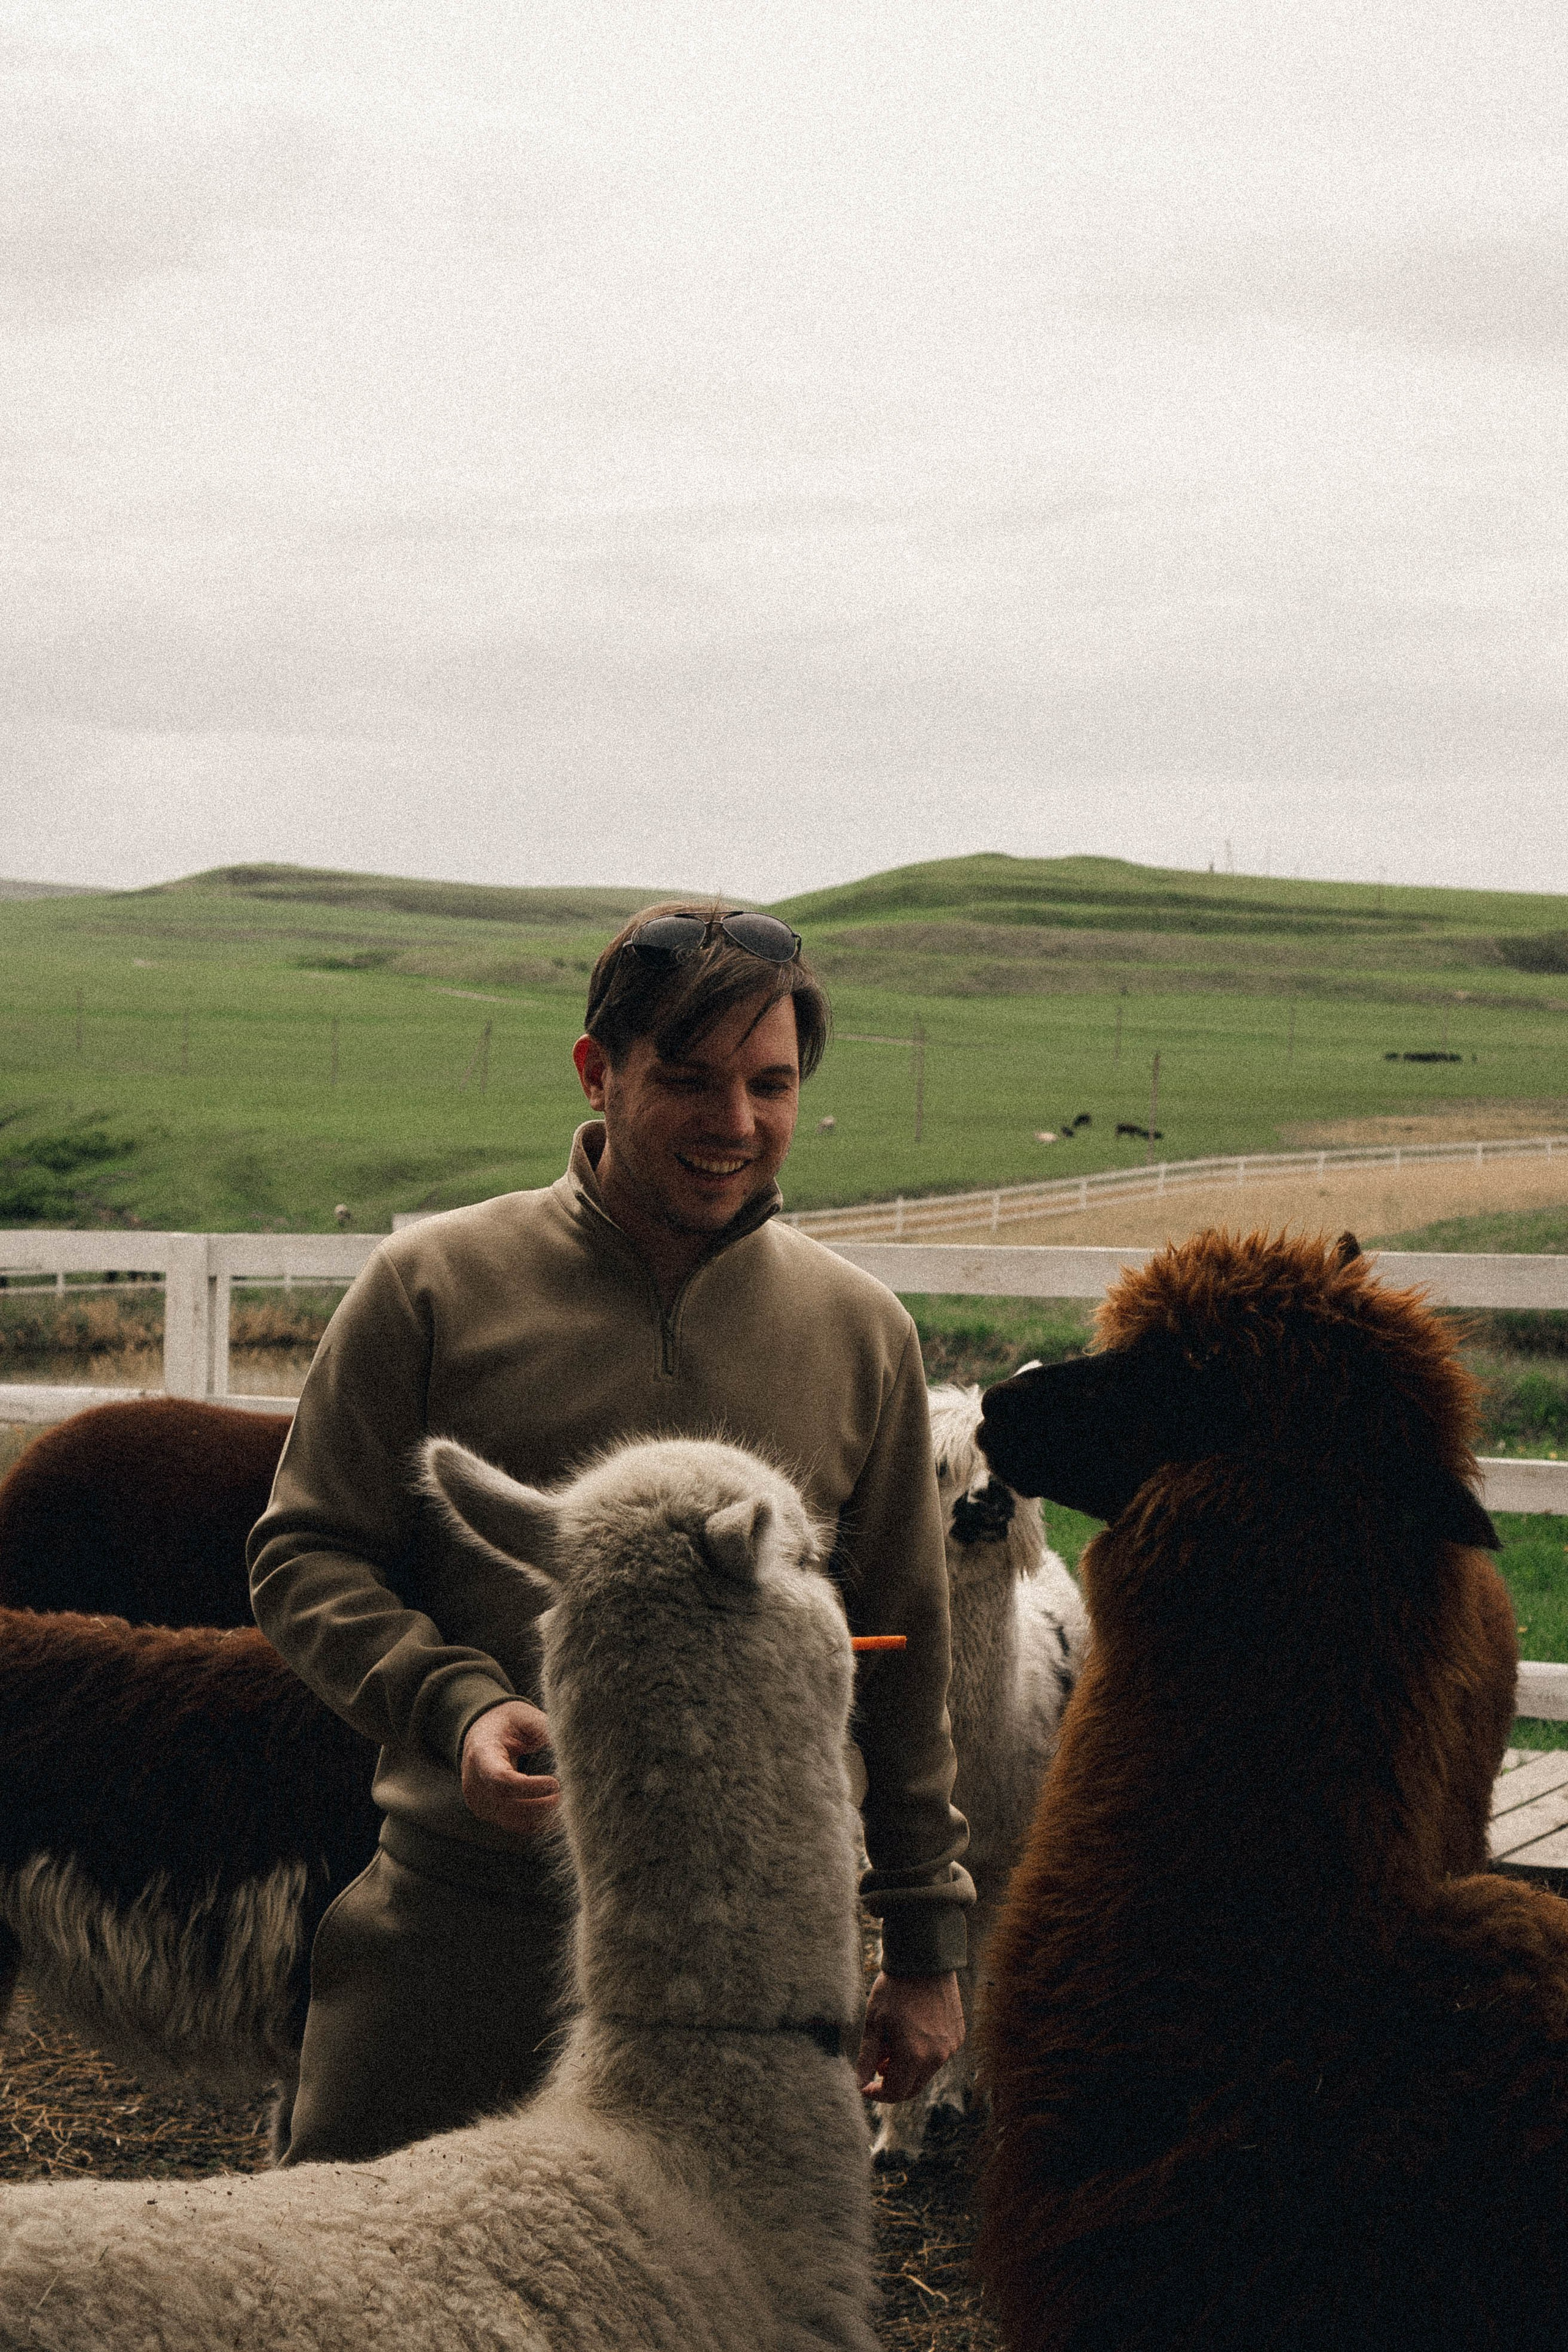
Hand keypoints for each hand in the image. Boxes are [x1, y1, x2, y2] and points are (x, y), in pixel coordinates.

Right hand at [460, 1699, 559, 1834]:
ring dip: (542, 1817)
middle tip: (569, 1795)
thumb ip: (546, 1729)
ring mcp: (479, 1801)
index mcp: (481, 1754)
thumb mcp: (525, 1717)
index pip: (501, 1780)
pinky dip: (537, 1822)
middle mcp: (474, 1783)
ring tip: (566, 1803)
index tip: (555, 1783)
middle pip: (509, 1804)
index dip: (530, 1787)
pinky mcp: (488, 1813)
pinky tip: (556, 1812)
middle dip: (542, 1803)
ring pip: (514, 1821)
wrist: (483, 1732)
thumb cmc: (507, 1722)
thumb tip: (574, 1746)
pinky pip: (514, 1825)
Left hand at [855, 1969, 964, 2104]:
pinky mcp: (958, 2036)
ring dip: (908, 2067)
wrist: (925, 1959)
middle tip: (879, 2064)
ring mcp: (950, 2047)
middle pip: (912, 2087)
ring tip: (894, 2041)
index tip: (866, 2086)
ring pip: (926, 2072)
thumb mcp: (874, 2023)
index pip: (895, 2092)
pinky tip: (913, 2030)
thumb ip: (867, 2058)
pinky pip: (939, 2055)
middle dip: (893, 2083)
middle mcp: (937, 2056)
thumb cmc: (894, 1989)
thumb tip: (860, 2085)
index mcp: (914, 2055)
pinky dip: (923, 2053)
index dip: (878, 2094)